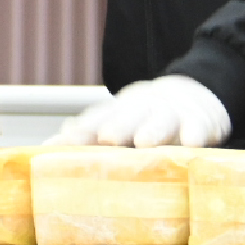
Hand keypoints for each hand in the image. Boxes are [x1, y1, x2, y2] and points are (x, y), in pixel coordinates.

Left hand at [51, 75, 230, 146]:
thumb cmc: (141, 118)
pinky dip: (195, 133)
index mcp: (116, 113)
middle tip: (106, 138)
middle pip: (126, 116)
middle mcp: (140, 110)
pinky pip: (198, 126)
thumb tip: (44, 149)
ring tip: (145, 142)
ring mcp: (170, 113)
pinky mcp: (199, 120)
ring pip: (161, 119)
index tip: (62, 144)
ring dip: (152, 130)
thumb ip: (84, 136)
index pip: (93, 121)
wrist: (189, 95)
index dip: (79, 133)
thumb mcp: (115, 123)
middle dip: (116, 126)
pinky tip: (190, 143)